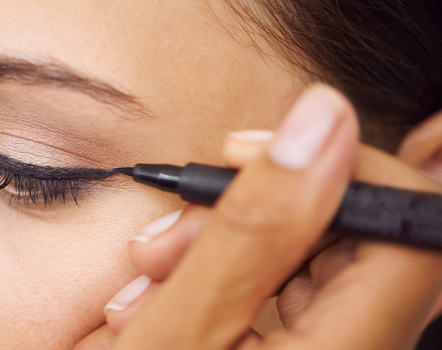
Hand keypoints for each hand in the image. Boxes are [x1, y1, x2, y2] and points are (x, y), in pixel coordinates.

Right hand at [104, 85, 441, 348]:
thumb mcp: (174, 334)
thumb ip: (253, 232)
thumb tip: (322, 124)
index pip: (409, 235)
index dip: (350, 172)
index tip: (262, 155)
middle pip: (351, 241)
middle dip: (259, 212)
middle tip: (179, 226)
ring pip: (305, 259)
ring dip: (224, 242)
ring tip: (151, 268)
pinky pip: (276, 289)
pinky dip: (220, 273)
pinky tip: (166, 289)